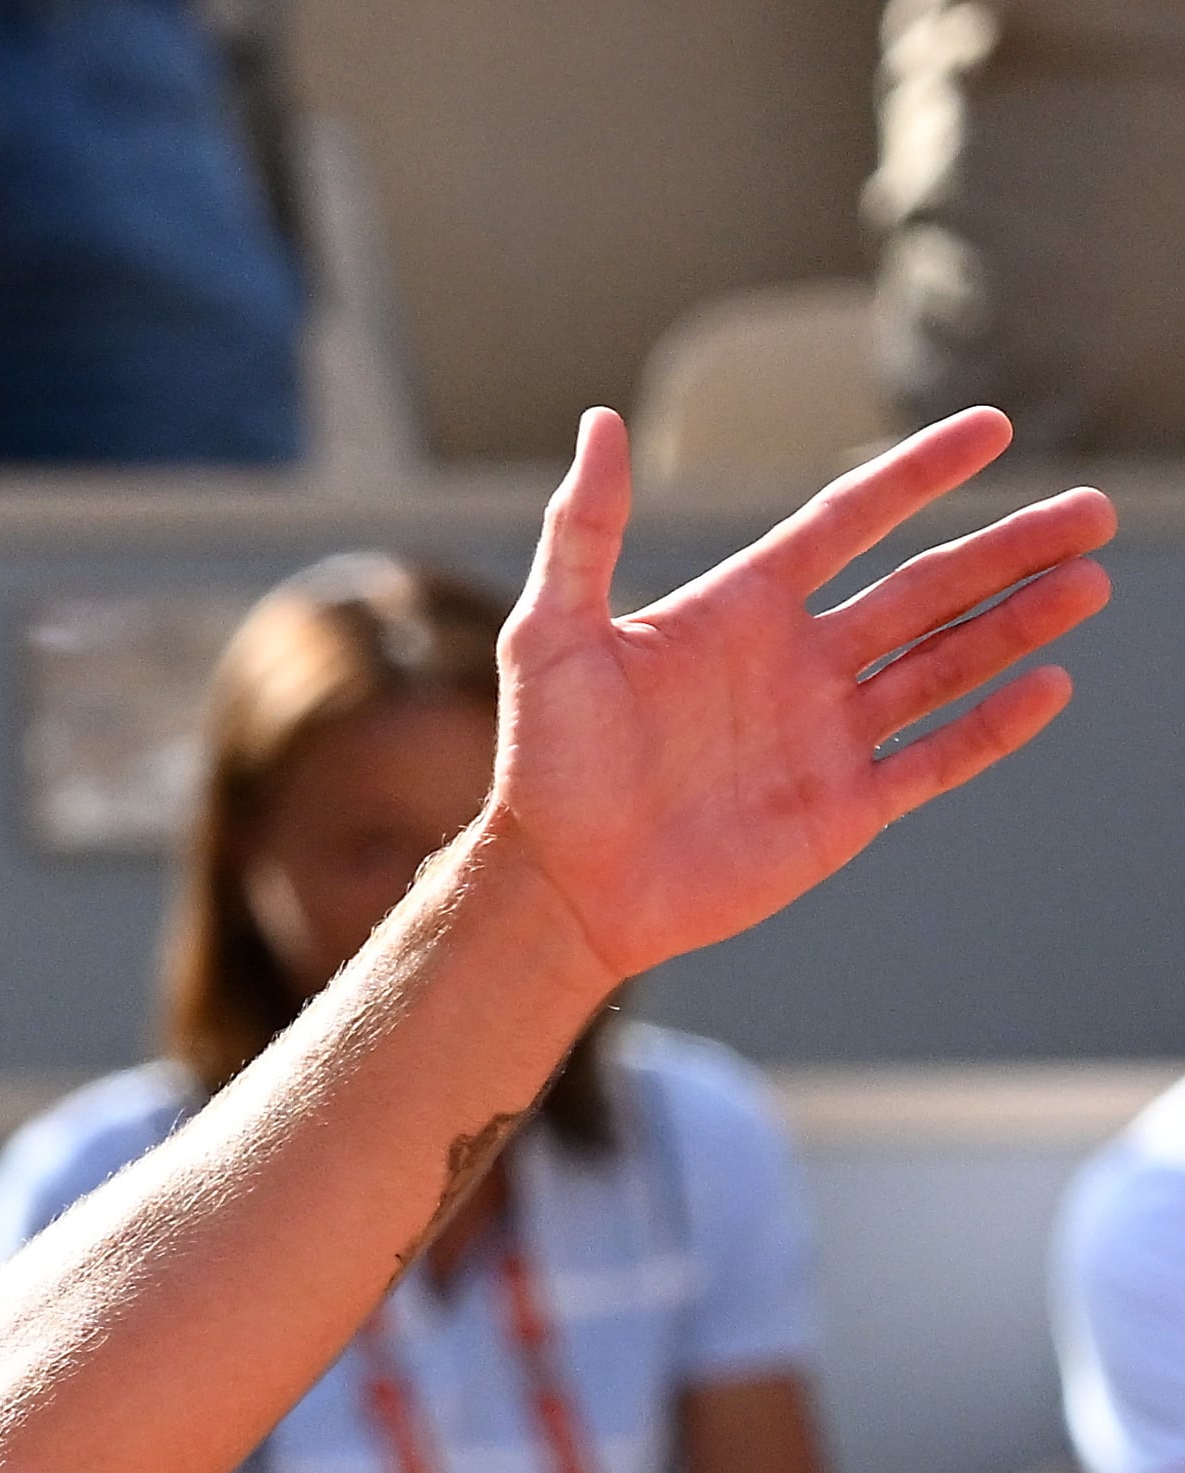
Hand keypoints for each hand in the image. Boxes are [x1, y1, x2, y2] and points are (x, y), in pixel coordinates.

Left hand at [481, 407, 1113, 984]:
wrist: (558, 885)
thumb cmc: (544, 763)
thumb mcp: (553, 635)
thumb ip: (583, 530)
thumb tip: (600, 423)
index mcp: (741, 612)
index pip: (849, 521)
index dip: (917, 475)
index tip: (990, 429)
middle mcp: (797, 663)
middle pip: (925, 589)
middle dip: (1008, 549)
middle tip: (1092, 512)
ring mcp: (826, 735)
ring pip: (946, 663)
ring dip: (1019, 622)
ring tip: (1090, 580)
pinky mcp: (843, 808)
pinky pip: (936, 757)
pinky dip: (993, 724)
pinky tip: (1051, 683)